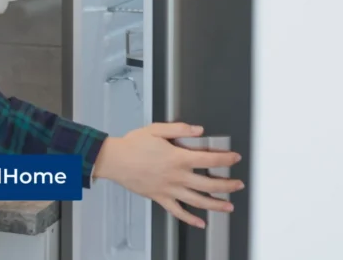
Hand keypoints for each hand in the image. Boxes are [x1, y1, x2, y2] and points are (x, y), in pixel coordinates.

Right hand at [93, 123, 243, 228]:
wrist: (114, 160)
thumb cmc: (132, 145)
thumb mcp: (156, 130)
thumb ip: (179, 129)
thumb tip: (198, 130)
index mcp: (178, 158)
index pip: (209, 160)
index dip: (226, 159)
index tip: (234, 158)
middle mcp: (177, 176)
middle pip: (210, 184)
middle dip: (228, 185)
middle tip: (237, 184)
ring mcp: (169, 189)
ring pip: (198, 201)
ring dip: (216, 205)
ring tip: (228, 206)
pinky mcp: (160, 197)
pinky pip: (178, 211)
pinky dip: (190, 219)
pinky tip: (200, 222)